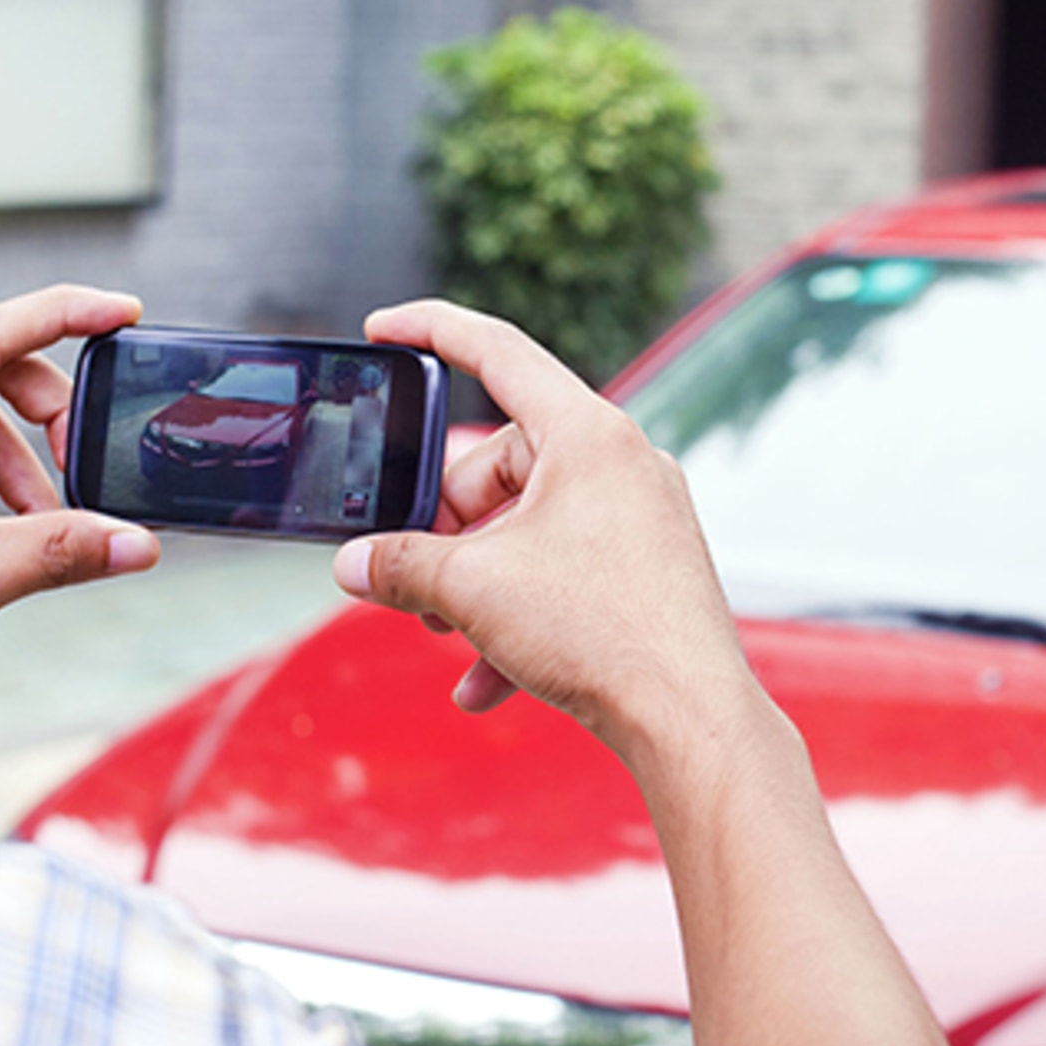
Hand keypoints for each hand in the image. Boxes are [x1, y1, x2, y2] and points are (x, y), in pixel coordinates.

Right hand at [333, 301, 754, 758]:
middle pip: (504, 462)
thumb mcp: (473, 590)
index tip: (384, 326)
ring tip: (447, 634)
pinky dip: (520, 617)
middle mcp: (625, 463)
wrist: (690, 718)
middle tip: (413, 573)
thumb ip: (401, 565)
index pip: (498, 351)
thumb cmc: (603, 635)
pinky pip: (567, 573)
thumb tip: (354, 566)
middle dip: (447, 523)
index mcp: (589, 434)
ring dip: (478, 581)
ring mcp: (644, 516)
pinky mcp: (651, 569)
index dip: (430, 330)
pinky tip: (484, 682)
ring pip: (531, 527)